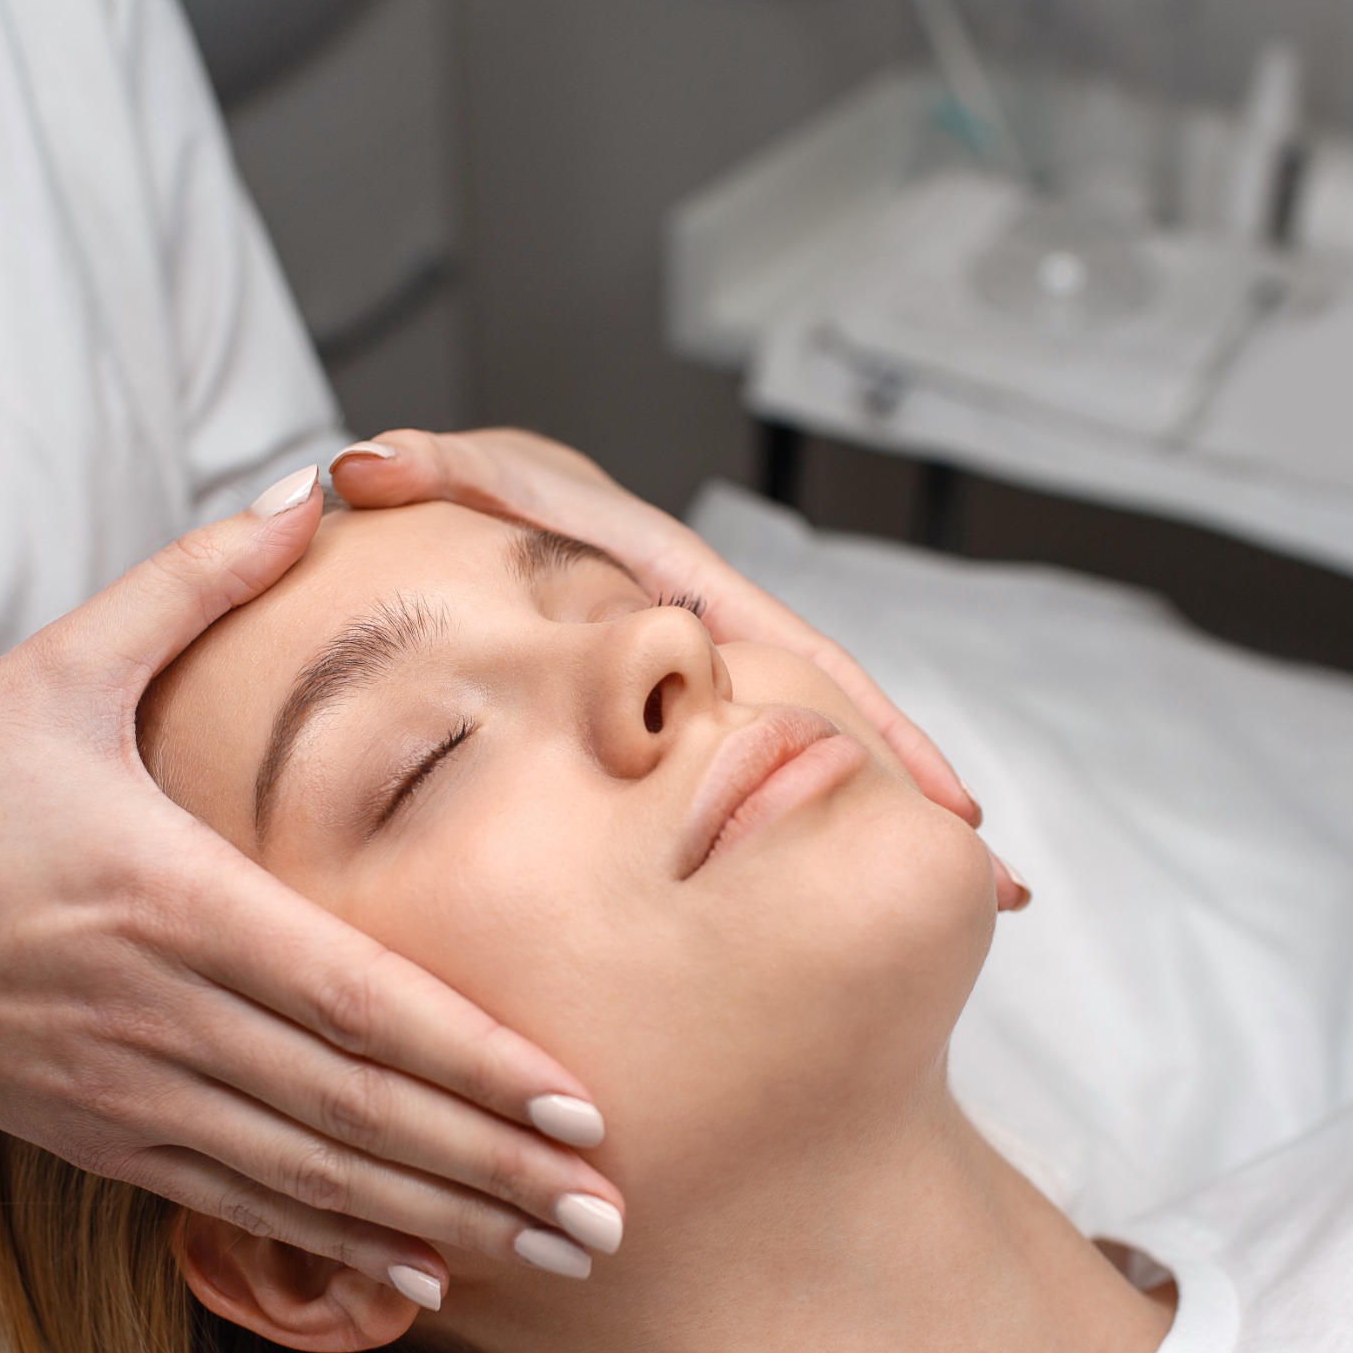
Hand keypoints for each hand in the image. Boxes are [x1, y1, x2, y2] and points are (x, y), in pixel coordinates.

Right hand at [0, 468, 621, 1300]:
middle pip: (355, 1110)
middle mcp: (159, 1013)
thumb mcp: (52, 670)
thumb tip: (304, 490)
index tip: (576, 1107)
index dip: (470, 1061)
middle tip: (610, 1219)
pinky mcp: (101, 1136)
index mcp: (167, 897)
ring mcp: (129, 1091)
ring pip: (312, 1175)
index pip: (351, 998)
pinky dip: (334, 1246)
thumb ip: (189, 583)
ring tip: (553, 1260)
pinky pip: (237, 1203)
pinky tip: (419, 1281)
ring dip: (440, 1223)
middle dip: (493, 1170)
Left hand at [331, 429, 1030, 910]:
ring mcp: (695, 649)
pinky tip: (857, 860)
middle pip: (825, 699)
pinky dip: (817, 793)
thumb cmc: (453, 492)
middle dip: (906, 778)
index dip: (862, 722)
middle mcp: (697, 608)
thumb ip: (420, 465)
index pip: (787, 650)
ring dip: (882, 796)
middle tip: (988, 877)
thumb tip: (364, 466)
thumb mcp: (446, 470)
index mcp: (661, 565)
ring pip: (803, 729)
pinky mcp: (678, 686)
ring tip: (962, 887)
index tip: (937, 796)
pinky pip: (758, 745)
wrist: (456, 496)